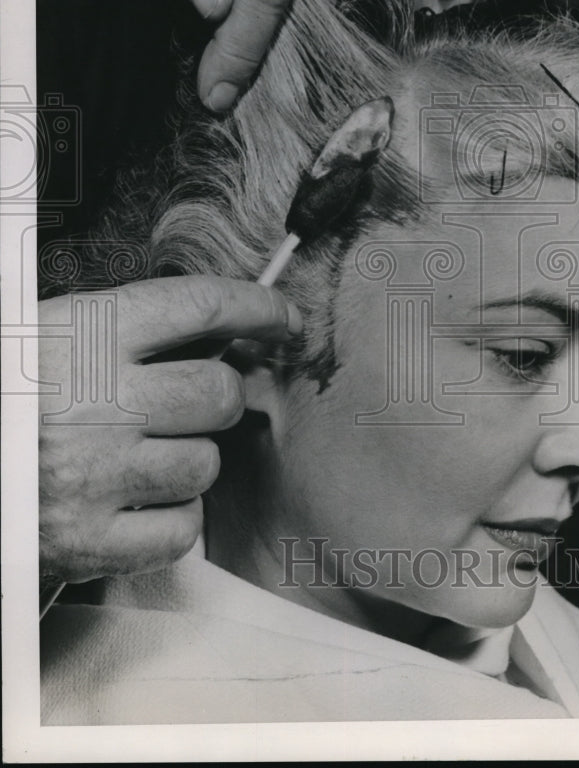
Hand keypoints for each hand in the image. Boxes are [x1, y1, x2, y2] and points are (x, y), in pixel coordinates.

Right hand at [38, 274, 301, 582]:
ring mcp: (94, 475)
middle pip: (219, 393)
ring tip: (137, 458)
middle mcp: (97, 400)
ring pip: (206, 465)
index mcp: (83, 333)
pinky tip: (134, 504)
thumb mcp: (46, 336)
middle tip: (187, 404)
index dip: (257, 306)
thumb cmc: (3, 395)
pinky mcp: (86, 542)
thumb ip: (125, 331)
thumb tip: (220, 331)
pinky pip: (182, 530)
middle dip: (217, 398)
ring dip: (188, 461)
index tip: (283, 318)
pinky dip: (172, 520)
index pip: (201, 304)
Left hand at [153, 0, 400, 111]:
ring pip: (340, 25)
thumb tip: (214, 6)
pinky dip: (338, 41)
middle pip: (308, 12)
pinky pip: (368, 24)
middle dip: (271, 54)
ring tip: (280, 55)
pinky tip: (316, 36)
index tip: (219, 92)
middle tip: (246, 84)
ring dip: (306, 51)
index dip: (241, 46)